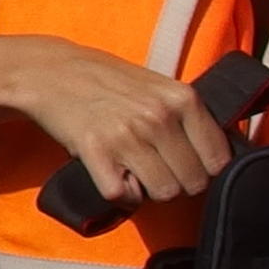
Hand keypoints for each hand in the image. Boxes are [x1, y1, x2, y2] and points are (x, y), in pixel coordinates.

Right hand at [0, 36, 232, 208]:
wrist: (50, 72)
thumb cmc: (109, 82)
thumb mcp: (160, 87)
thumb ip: (189, 117)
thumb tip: (218, 157)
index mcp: (183, 99)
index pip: (218, 161)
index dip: (203, 168)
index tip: (185, 164)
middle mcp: (159, 117)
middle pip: (193, 183)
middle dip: (176, 182)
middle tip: (154, 167)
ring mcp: (127, 135)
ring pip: (163, 193)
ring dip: (148, 189)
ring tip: (133, 170)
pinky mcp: (96, 151)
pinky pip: (123, 196)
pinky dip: (120, 195)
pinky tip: (113, 175)